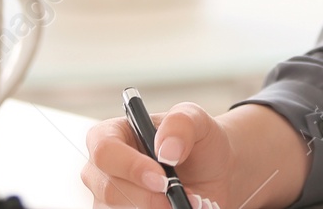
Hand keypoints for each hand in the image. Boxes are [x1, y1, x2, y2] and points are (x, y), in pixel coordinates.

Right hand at [84, 101, 310, 208]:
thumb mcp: (202, 122)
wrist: (222, 174)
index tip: (159, 178)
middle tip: (183, 201)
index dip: (125, 167)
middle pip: (106, 192)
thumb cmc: (205, 142)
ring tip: (191, 205)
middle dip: (145, 201)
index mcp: (112, 137)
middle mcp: (104, 173)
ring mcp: (112, 202)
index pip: (101, 151)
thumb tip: (167, 148)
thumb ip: (185, 125)